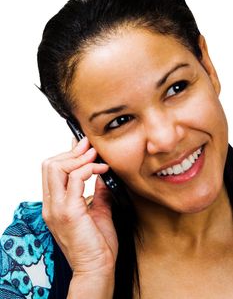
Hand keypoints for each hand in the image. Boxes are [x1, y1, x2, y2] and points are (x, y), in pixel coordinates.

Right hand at [42, 137, 117, 277]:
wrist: (97, 269)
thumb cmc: (97, 245)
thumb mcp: (98, 211)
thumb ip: (98, 192)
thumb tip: (102, 174)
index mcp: (55, 205)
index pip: (51, 171)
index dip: (68, 155)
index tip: (84, 146)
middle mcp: (51, 205)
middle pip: (49, 165)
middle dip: (71, 152)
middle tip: (89, 147)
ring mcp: (57, 208)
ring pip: (56, 168)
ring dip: (78, 158)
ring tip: (95, 157)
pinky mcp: (69, 211)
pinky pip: (73, 179)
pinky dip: (87, 169)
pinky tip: (101, 170)